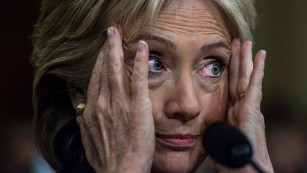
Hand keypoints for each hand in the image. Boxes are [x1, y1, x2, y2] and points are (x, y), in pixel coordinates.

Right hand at [76, 27, 154, 172]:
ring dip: (116, 48)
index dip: (97, 63)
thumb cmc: (106, 158)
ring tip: (117, 33)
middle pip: (103, 70)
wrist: (119, 171)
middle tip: (109, 32)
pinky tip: (141, 47)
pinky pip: (138, 78)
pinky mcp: (137, 106)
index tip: (101, 52)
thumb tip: (77, 109)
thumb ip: (82, 120)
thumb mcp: (87, 138)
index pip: (93, 80)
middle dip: (106, 49)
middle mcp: (102, 102)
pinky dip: (139, 61)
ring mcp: (119, 103)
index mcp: (91, 110)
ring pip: (116, 69)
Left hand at [214, 39, 273, 172]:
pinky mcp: (252, 110)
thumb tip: (195, 122)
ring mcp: (248, 108)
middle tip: (236, 43)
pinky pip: (254, 85)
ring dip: (246, 59)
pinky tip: (260, 55)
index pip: (229, 87)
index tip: (224, 57)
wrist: (242, 171)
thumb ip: (210, 127)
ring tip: (246, 42)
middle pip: (237, 78)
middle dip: (237, 60)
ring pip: (245, 78)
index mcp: (232, 113)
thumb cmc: (229, 160)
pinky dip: (258, 70)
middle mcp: (241, 108)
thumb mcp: (215, 139)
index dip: (227, 71)